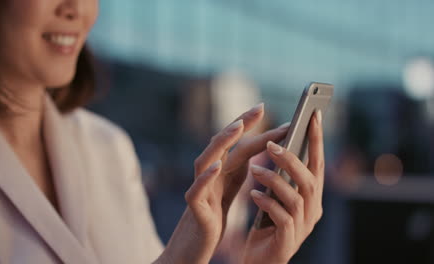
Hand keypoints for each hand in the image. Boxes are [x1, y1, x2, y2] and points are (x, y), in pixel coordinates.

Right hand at [157, 103, 289, 263]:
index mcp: (219, 173)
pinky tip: (217, 166)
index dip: (250, 126)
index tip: (265, 107)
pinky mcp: (194, 210)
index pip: (235, 144)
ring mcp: (199, 191)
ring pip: (204, 161)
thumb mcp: (227, 191)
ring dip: (221, 143)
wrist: (191, 249)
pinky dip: (206, 177)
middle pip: (221, 145)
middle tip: (259, 108)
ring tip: (237, 127)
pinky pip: (196, 191)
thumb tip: (254, 150)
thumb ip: (236, 170)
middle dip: (239, 125)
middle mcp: (207, 177)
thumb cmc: (210, 220)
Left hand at [242, 111, 324, 263]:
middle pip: (309, 178)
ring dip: (274, 179)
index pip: (317, 164)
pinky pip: (281, 217)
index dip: (316, 140)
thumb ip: (282, 177)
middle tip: (270, 143)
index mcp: (311, 197)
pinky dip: (267, 203)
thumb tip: (276, 144)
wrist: (258, 260)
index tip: (312, 115)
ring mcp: (303, 227)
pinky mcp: (288, 241)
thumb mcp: (276, 197)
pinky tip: (252, 195)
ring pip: (296, 196)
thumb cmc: (267, 226)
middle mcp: (312, 210)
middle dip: (291, 158)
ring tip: (254, 169)